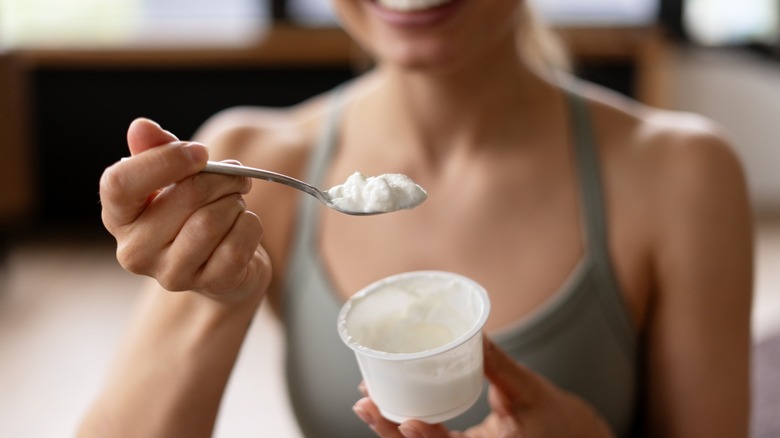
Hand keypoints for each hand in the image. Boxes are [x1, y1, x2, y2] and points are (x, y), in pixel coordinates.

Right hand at [99, 118, 270, 302]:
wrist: (225, 264)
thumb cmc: (193, 213)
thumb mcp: (172, 178)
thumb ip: (156, 150)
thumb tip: (141, 127)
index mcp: (118, 217)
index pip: (120, 183)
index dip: (165, 160)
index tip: (201, 152)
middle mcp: (135, 251)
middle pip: (185, 196)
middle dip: (221, 178)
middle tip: (236, 177)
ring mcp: (171, 274)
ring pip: (212, 221)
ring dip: (235, 203)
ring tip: (235, 204)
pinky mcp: (210, 286)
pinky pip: (238, 245)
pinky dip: (250, 227)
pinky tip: (243, 227)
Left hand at [353, 337, 613, 437]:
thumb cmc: (560, 421)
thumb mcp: (530, 390)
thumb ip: (499, 365)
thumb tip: (474, 331)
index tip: (404, 419)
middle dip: (390, 432)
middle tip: (363, 404)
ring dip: (392, 430)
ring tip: (367, 403)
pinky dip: (408, 430)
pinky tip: (391, 410)